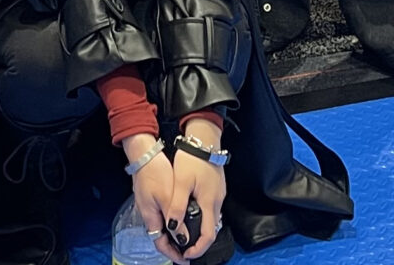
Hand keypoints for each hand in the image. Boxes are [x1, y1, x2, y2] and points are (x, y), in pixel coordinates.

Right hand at [124, 138, 188, 264]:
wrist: (145, 154)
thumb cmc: (155, 173)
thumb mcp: (167, 197)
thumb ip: (175, 219)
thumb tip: (183, 238)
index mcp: (151, 217)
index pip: (160, 244)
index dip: (172, 254)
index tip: (185, 260)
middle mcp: (148, 215)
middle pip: (161, 238)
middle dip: (175, 247)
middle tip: (189, 251)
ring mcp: (150, 206)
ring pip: (163, 227)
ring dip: (175, 235)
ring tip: (189, 237)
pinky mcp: (153, 198)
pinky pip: (163, 217)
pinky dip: (174, 223)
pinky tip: (183, 219)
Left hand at [165, 144, 224, 260]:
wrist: (204, 139)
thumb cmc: (192, 159)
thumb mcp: (181, 183)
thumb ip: (177, 206)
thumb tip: (174, 228)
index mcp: (209, 202)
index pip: (208, 235)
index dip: (199, 248)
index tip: (187, 254)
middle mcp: (218, 201)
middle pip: (211, 229)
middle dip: (199, 242)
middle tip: (185, 248)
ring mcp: (219, 194)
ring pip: (212, 219)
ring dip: (200, 230)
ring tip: (186, 234)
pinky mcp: (217, 188)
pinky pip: (211, 209)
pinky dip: (202, 218)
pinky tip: (191, 215)